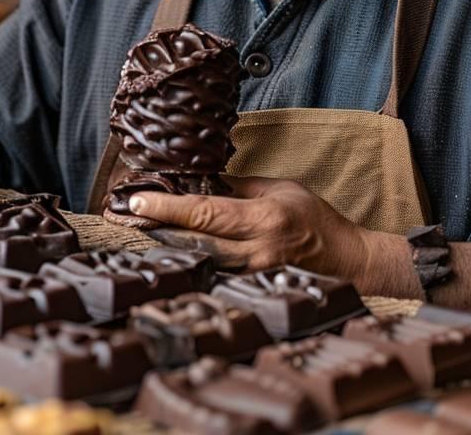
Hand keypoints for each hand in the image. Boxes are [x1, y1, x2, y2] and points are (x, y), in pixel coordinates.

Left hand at [129, 175, 369, 275]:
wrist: (348, 261)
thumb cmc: (315, 219)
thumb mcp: (279, 189)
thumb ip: (237, 188)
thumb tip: (198, 182)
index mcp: (263, 220)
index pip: (204, 213)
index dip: (167, 208)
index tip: (137, 201)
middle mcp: (255, 251)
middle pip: (192, 243)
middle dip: (155, 230)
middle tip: (122, 219)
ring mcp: (253, 275)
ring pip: (198, 262)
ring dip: (166, 249)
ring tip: (136, 234)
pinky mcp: (252, 288)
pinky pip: (213, 275)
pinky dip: (189, 264)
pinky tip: (169, 256)